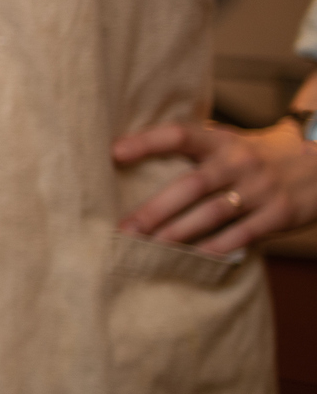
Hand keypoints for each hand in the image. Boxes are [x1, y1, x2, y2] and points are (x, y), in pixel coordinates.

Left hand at [115, 117, 316, 254]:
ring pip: (212, 215)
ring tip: (146, 249)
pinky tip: (190, 259)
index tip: (113, 153)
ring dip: (177, 234)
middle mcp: (240, 162)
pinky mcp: (279, 214)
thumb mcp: (227, 142)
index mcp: (222, 140)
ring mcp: (262, 189)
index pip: (181, 135)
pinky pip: (241, 236)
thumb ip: (191, 150)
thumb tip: (124, 160)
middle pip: (191, 186)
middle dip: (155, 210)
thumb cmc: (253, 156)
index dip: (147, 141)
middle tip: (124, 229)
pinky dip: (214, 249)